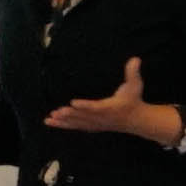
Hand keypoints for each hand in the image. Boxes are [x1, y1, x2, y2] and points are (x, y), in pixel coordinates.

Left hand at [43, 59, 185, 141]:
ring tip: (50, 118)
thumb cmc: (133, 100)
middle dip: (69, 115)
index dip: (85, 106)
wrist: (136, 120)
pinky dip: (64, 125)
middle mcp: (101, 118)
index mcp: (110, 108)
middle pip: (83, 117)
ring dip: (63, 121)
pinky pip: (76, 126)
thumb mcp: (135, 85)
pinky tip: (53, 123)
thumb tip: (135, 59)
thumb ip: (133, 72)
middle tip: (57, 111)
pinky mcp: (92, 126)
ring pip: (77, 123)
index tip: (73, 103)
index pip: (96, 107)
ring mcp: (96, 123)